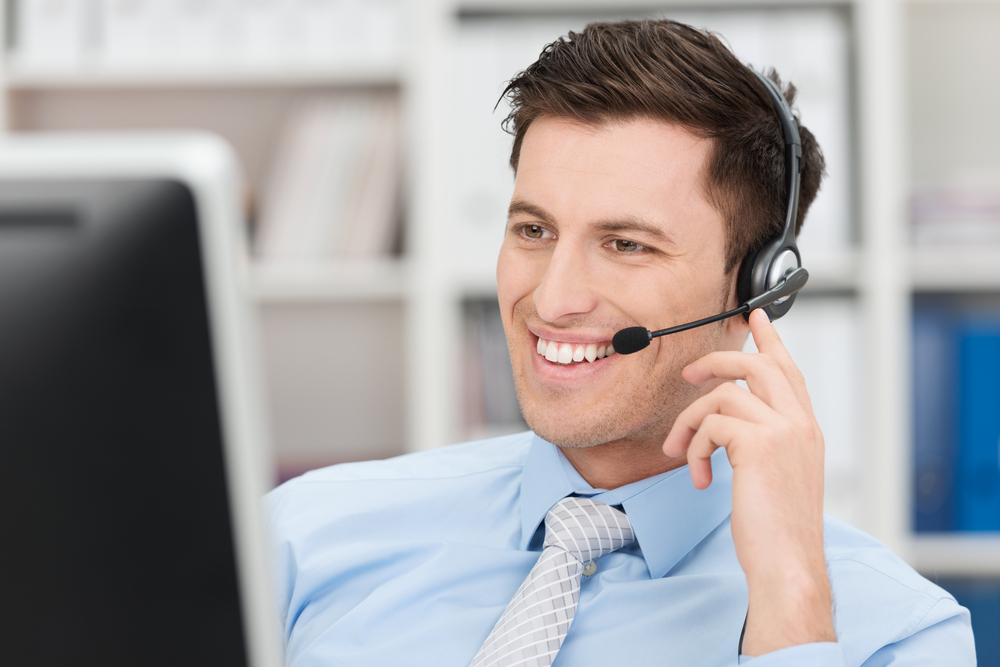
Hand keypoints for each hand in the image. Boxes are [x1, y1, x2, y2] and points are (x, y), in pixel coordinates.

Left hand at [662, 308, 834, 655]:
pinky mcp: (759, 444)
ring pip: (722, 395)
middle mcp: (800, 424)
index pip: (789, 370)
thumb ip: (763, 444)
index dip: (770, 340)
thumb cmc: (777, 531)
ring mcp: (784, 431)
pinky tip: (700, 478)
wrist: (788, 565)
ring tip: (680, 453)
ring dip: (690, 423)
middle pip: (756, 364)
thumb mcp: (777, 478)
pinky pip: (711, 425)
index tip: (755, 315)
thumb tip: (728, 426)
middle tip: (686, 374)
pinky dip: (694, 449)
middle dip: (715, 361)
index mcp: (806, 430)